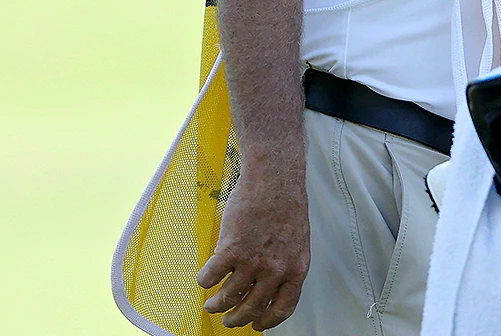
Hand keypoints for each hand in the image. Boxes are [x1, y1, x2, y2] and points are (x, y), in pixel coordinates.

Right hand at [197, 166, 310, 329]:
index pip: (284, 307)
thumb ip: (285, 263)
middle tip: (228, 320)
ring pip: (228, 298)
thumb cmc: (286, 205)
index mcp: (297, 268)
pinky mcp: (230, 250)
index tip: (257, 325)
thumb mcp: (297, 241)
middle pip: (252, 308)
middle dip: (237, 319)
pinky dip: (204, 281)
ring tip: (211, 304)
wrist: (275, 180)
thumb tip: (270, 284)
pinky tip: (204, 278)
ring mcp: (253, 261)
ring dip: (216, 305)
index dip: (268, 321)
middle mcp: (276, 270)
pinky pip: (210, 277)